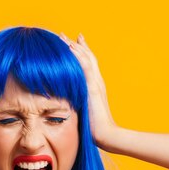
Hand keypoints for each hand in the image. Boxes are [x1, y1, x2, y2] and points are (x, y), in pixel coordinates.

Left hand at [59, 32, 117, 150]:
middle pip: (86, 57)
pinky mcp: (93, 87)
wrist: (106, 134)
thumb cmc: (95, 129)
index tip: (71, 43)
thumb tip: (68, 105)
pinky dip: (77, 56)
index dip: (80, 53)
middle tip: (63, 35)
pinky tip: (69, 48)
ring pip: (85, 58)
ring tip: (62, 36)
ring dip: (73, 46)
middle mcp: (97, 81)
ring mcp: (96, 83)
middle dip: (75, 45)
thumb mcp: (84, 112)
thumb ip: (79, 105)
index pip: (87, 65)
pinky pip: (84, 67)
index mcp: (95, 87)